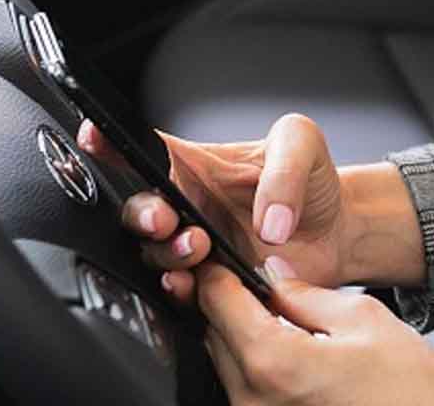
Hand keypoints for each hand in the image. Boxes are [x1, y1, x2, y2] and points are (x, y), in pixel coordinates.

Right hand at [80, 113, 350, 302]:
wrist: (339, 233)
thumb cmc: (314, 182)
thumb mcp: (302, 145)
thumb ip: (285, 170)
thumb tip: (269, 220)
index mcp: (195, 165)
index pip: (142, 149)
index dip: (109, 143)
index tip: (94, 138)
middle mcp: (186, 206)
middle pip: (137, 209)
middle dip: (141, 214)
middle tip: (165, 217)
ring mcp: (196, 248)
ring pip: (153, 254)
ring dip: (167, 254)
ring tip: (198, 246)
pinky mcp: (212, 287)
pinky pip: (182, 295)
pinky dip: (183, 292)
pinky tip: (196, 285)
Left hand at [197, 259, 433, 405]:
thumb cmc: (408, 385)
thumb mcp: (363, 317)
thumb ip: (306, 294)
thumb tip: (271, 275)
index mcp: (274, 361)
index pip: (217, 301)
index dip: (218, 271)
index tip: (224, 256)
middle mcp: (252, 399)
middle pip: (214, 334)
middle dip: (230, 303)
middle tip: (258, 283)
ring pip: (226, 363)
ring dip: (242, 336)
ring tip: (282, 320)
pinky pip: (243, 390)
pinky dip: (256, 365)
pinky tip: (291, 355)